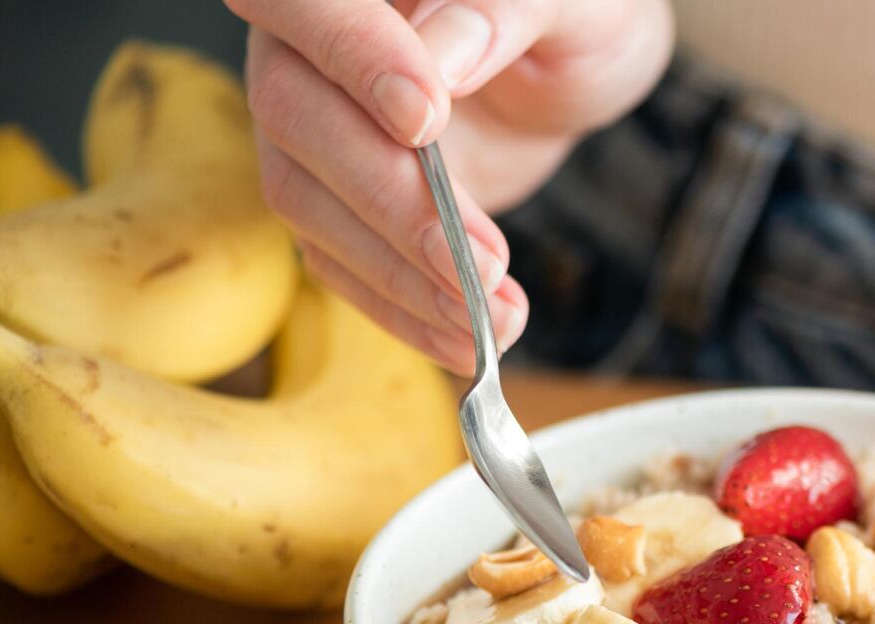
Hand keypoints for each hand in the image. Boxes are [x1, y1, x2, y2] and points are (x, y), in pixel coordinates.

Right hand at [227, 0, 673, 368]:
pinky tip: (470, 339)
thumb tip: (442, 56)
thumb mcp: (573, 4)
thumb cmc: (578, 16)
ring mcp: (314, 127)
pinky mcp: (339, 201)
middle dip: (390, 202)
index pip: (304, 1)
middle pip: (296, 117)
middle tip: (483, 260)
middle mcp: (305, 45)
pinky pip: (342, 262)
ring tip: (491, 316)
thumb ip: (504, 10)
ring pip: (309, 204)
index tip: (426, 121)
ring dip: (402, 275)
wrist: (574, 68)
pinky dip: (404, 310)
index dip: (350, 57)